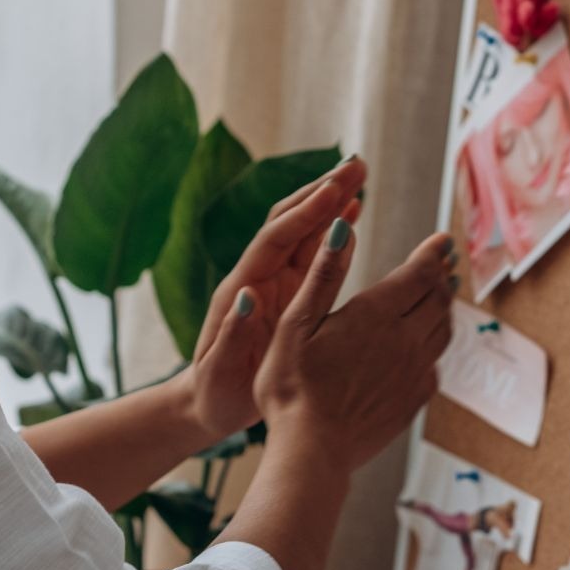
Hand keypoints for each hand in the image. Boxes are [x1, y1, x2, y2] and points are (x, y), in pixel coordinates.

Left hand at [182, 156, 367, 438]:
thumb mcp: (219, 370)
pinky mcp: (289, 294)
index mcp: (242, 289)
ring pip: (305, 232)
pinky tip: (353, 214)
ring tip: (360, 176)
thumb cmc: (214, 393)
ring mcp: (275, 282)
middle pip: (291, 221)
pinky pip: (313, 254)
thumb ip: (232, 333)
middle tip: (357, 164)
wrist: (208, 405)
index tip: (334, 189)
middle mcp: (259, 276)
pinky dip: (333, 231)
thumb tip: (247, 294)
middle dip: (322, 191)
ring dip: (330, 203)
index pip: (275, 239)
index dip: (305, 213)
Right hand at [253, 222, 455, 472]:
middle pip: (437, 299)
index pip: (418, 274)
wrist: (311, 451)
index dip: (433, 253)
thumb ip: (323, 274)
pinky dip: (434, 346)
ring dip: (443, 309)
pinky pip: (435, 365)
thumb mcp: (295, 324)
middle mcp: (404, 340)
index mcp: (375, 315)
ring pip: (442, 331)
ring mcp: (413, 373)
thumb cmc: (292, 387)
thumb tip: (342, 229)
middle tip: (444, 264)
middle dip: (441, 276)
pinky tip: (423, 347)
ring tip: (440, 297)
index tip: (442, 241)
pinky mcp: (413, 400)